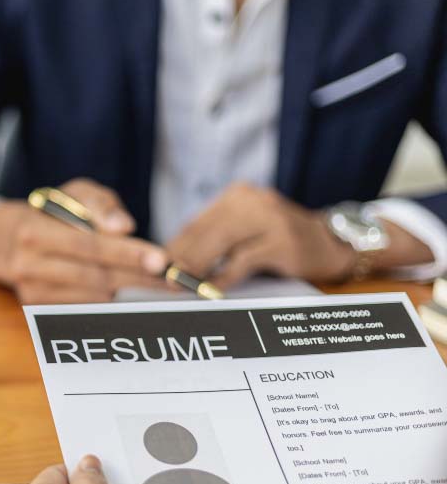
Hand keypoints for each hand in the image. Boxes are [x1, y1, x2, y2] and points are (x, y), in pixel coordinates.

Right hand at [0, 178, 168, 302]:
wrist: (8, 242)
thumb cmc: (52, 214)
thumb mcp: (74, 194)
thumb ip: (100, 205)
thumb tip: (124, 227)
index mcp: (34, 232)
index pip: (90, 246)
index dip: (128, 254)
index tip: (162, 260)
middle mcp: (28, 266)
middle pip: (95, 277)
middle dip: (139, 278)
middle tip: (174, 280)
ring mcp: (32, 292)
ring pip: (93, 297)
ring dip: (129, 292)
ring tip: (158, 284)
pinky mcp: (38, 310)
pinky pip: (85, 309)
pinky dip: (112, 302)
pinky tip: (132, 294)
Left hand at [167, 183, 356, 288]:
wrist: (329, 243)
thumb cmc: (277, 241)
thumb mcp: (244, 233)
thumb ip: (213, 242)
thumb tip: (171, 262)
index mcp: (237, 196)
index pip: (196, 223)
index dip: (174, 246)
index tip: (155, 266)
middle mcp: (252, 201)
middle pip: (205, 230)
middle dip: (181, 257)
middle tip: (163, 278)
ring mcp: (270, 218)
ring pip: (221, 242)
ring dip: (198, 266)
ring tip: (182, 283)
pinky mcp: (283, 241)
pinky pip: (243, 260)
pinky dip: (224, 276)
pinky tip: (211, 288)